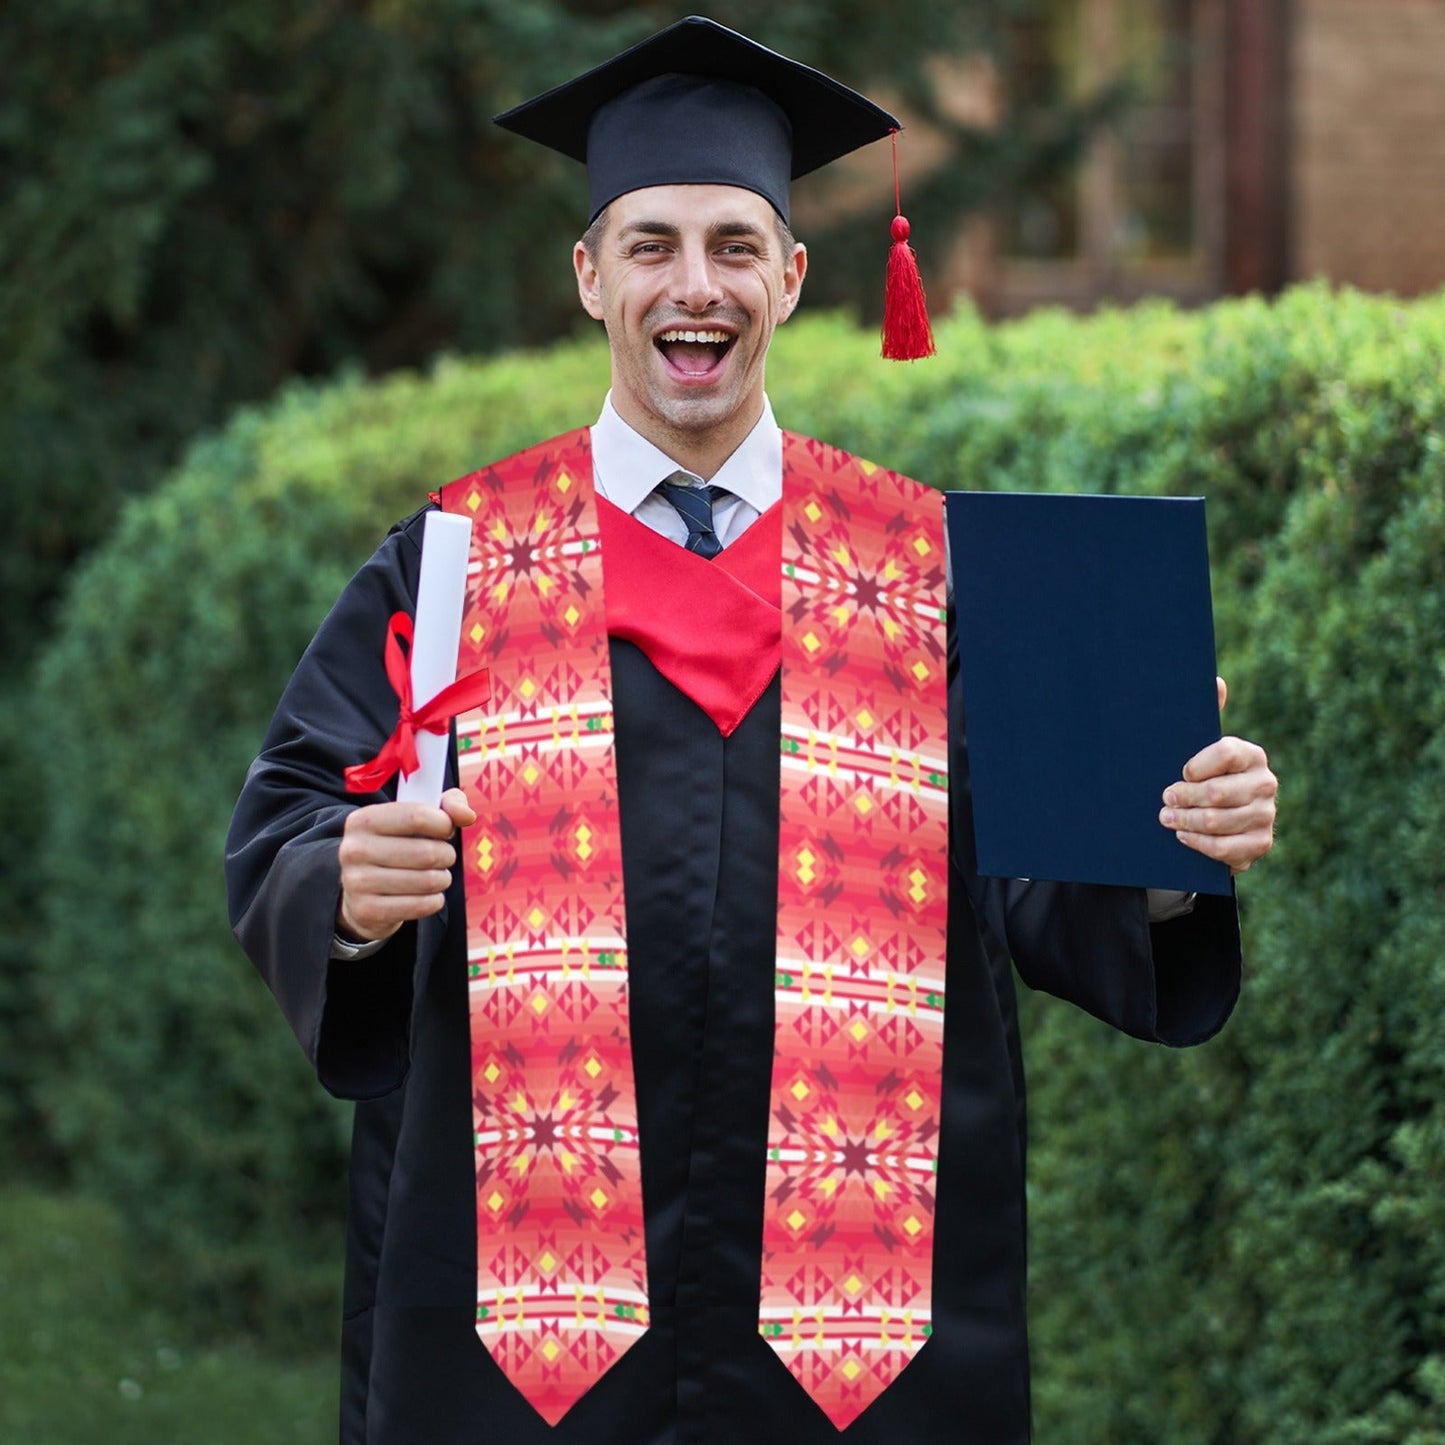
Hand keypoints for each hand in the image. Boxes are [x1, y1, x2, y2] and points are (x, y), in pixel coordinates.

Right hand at [336, 787, 476, 942]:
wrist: (362, 892)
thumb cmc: (397, 845)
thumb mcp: (417, 817)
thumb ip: (447, 805)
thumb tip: (467, 816)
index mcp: (363, 820)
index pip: (417, 816)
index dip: (444, 824)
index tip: (446, 830)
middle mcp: (354, 849)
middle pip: (426, 852)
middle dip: (446, 855)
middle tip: (443, 857)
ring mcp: (357, 882)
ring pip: (427, 881)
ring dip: (443, 879)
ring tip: (437, 876)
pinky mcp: (367, 910)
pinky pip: (421, 905)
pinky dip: (435, 901)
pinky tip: (428, 895)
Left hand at [1159, 678, 1277, 873]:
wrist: (1218, 820)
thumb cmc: (1203, 777)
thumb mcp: (1199, 748)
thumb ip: (1206, 715)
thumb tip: (1216, 681)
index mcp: (1251, 755)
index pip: (1225, 753)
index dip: (1196, 765)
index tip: (1180, 772)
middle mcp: (1265, 783)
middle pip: (1217, 792)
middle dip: (1183, 797)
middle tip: (1164, 799)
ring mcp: (1266, 815)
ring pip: (1217, 821)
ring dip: (1185, 821)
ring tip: (1166, 818)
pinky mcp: (1260, 843)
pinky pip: (1225, 848)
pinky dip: (1199, 843)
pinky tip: (1183, 836)